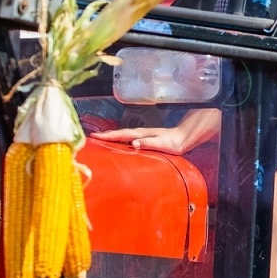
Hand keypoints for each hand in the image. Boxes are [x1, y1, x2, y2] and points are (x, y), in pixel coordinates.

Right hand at [93, 123, 207, 155]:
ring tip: (100, 139)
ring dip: (111, 137)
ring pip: (123, 135)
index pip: (122, 135)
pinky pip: (128, 138)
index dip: (109, 135)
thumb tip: (134, 143)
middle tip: (93, 137)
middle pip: (120, 134)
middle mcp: (140, 133)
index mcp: (142, 134)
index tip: (96, 136)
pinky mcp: (144, 138)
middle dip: (106, 135)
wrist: (183, 138)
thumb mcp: (162, 144)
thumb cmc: (174, 143)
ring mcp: (142, 135)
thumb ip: (148, 143)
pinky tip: (116, 143)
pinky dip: (120, 139)